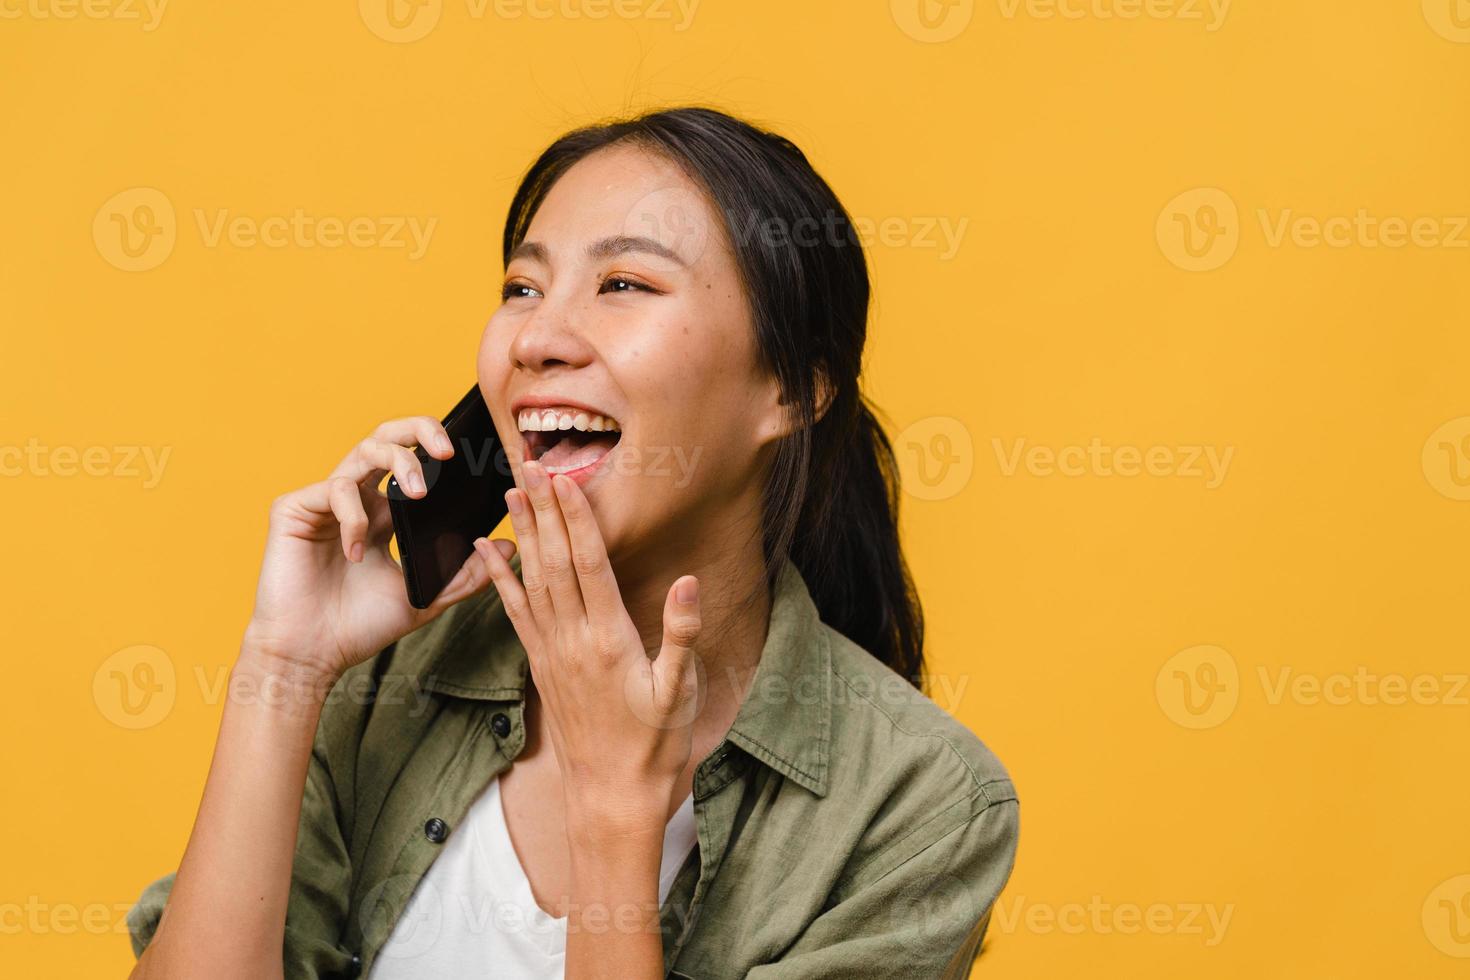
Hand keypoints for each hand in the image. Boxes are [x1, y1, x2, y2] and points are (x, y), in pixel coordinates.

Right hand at [242, 416, 499, 682]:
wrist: (310, 656)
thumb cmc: (359, 627)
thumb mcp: (424, 598)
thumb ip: (464, 574)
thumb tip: (508, 546)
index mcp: (384, 513)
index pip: (414, 462)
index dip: (440, 450)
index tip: (476, 460)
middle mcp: (356, 499)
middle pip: (388, 437)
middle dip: (420, 429)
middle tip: (448, 449)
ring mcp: (324, 501)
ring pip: (363, 450)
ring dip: (397, 464)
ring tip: (416, 494)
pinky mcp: (293, 508)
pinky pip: (332, 489)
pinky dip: (353, 515)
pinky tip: (356, 551)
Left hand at [473, 458, 702, 835]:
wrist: (612, 797)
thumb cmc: (654, 745)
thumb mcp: (680, 692)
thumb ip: (682, 635)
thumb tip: (689, 582)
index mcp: (609, 639)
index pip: (588, 565)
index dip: (575, 518)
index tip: (563, 479)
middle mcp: (573, 640)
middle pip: (553, 562)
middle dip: (542, 510)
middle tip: (529, 465)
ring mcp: (553, 653)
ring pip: (532, 580)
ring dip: (522, 534)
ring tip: (510, 492)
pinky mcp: (542, 666)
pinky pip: (517, 613)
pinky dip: (501, 578)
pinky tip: (488, 553)